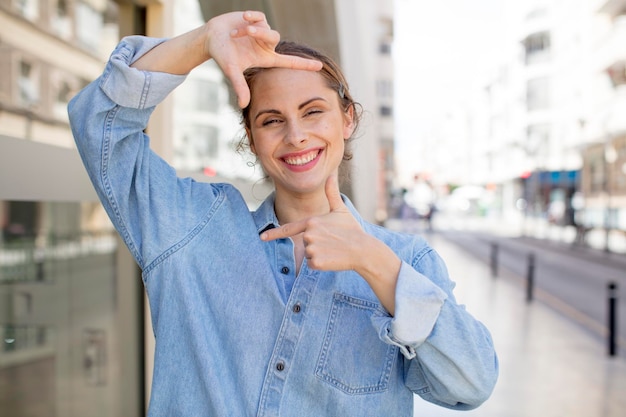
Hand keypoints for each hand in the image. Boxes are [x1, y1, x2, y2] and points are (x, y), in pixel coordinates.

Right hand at [206, 11, 322, 107]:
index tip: (320, 66)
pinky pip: (259, 16)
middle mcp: (266, 45)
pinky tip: (242, 19)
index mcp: (265, 58)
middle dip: (260, 34)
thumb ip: (239, 87)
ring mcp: (262, 32)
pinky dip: (251, 17)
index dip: (304, 64)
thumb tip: (243, 105)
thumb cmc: (222, 55)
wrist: (211, 37)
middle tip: (246, 32)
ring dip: (251, 28)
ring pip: (265, 27)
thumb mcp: (231, 71)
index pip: (289, 62)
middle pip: (275, 38)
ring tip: (235, 32)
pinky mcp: (256, 19)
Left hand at [260, 174, 364, 271]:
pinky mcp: (315, 262)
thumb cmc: (352, 230)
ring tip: (334, 250)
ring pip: (309, 254)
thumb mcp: (341, 210)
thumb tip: (332, 173)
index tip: (261, 237)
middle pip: (305, 243)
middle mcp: (309, 234)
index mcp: (312, 221)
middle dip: (316, 244)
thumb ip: (332, 193)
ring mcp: (312, 248)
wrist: (363, 249)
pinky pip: (312, 265)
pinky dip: (322, 265)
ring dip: (319, 255)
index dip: (274, 233)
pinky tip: (333, 259)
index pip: (289, 228)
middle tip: (333, 242)